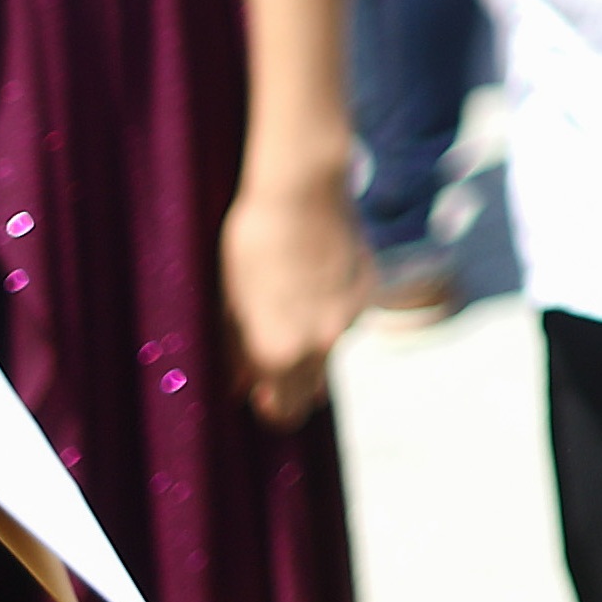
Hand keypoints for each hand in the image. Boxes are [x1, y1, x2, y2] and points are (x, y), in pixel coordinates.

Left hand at [218, 170, 375, 423]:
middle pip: (310, 394)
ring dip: (311, 346)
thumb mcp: (232, 301)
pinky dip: (331, 312)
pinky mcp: (369, 290)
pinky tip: (313, 281)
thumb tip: (240, 384)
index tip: (256, 394)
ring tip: (288, 308)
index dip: (266, 406)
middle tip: (269, 365)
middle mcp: (321, 343)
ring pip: (328, 352)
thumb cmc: (251, 244)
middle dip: (290, 389)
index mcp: (279, 351)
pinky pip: (348, 318)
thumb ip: (237, 350)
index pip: (281, 411)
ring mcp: (350, 316)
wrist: (302, 190)